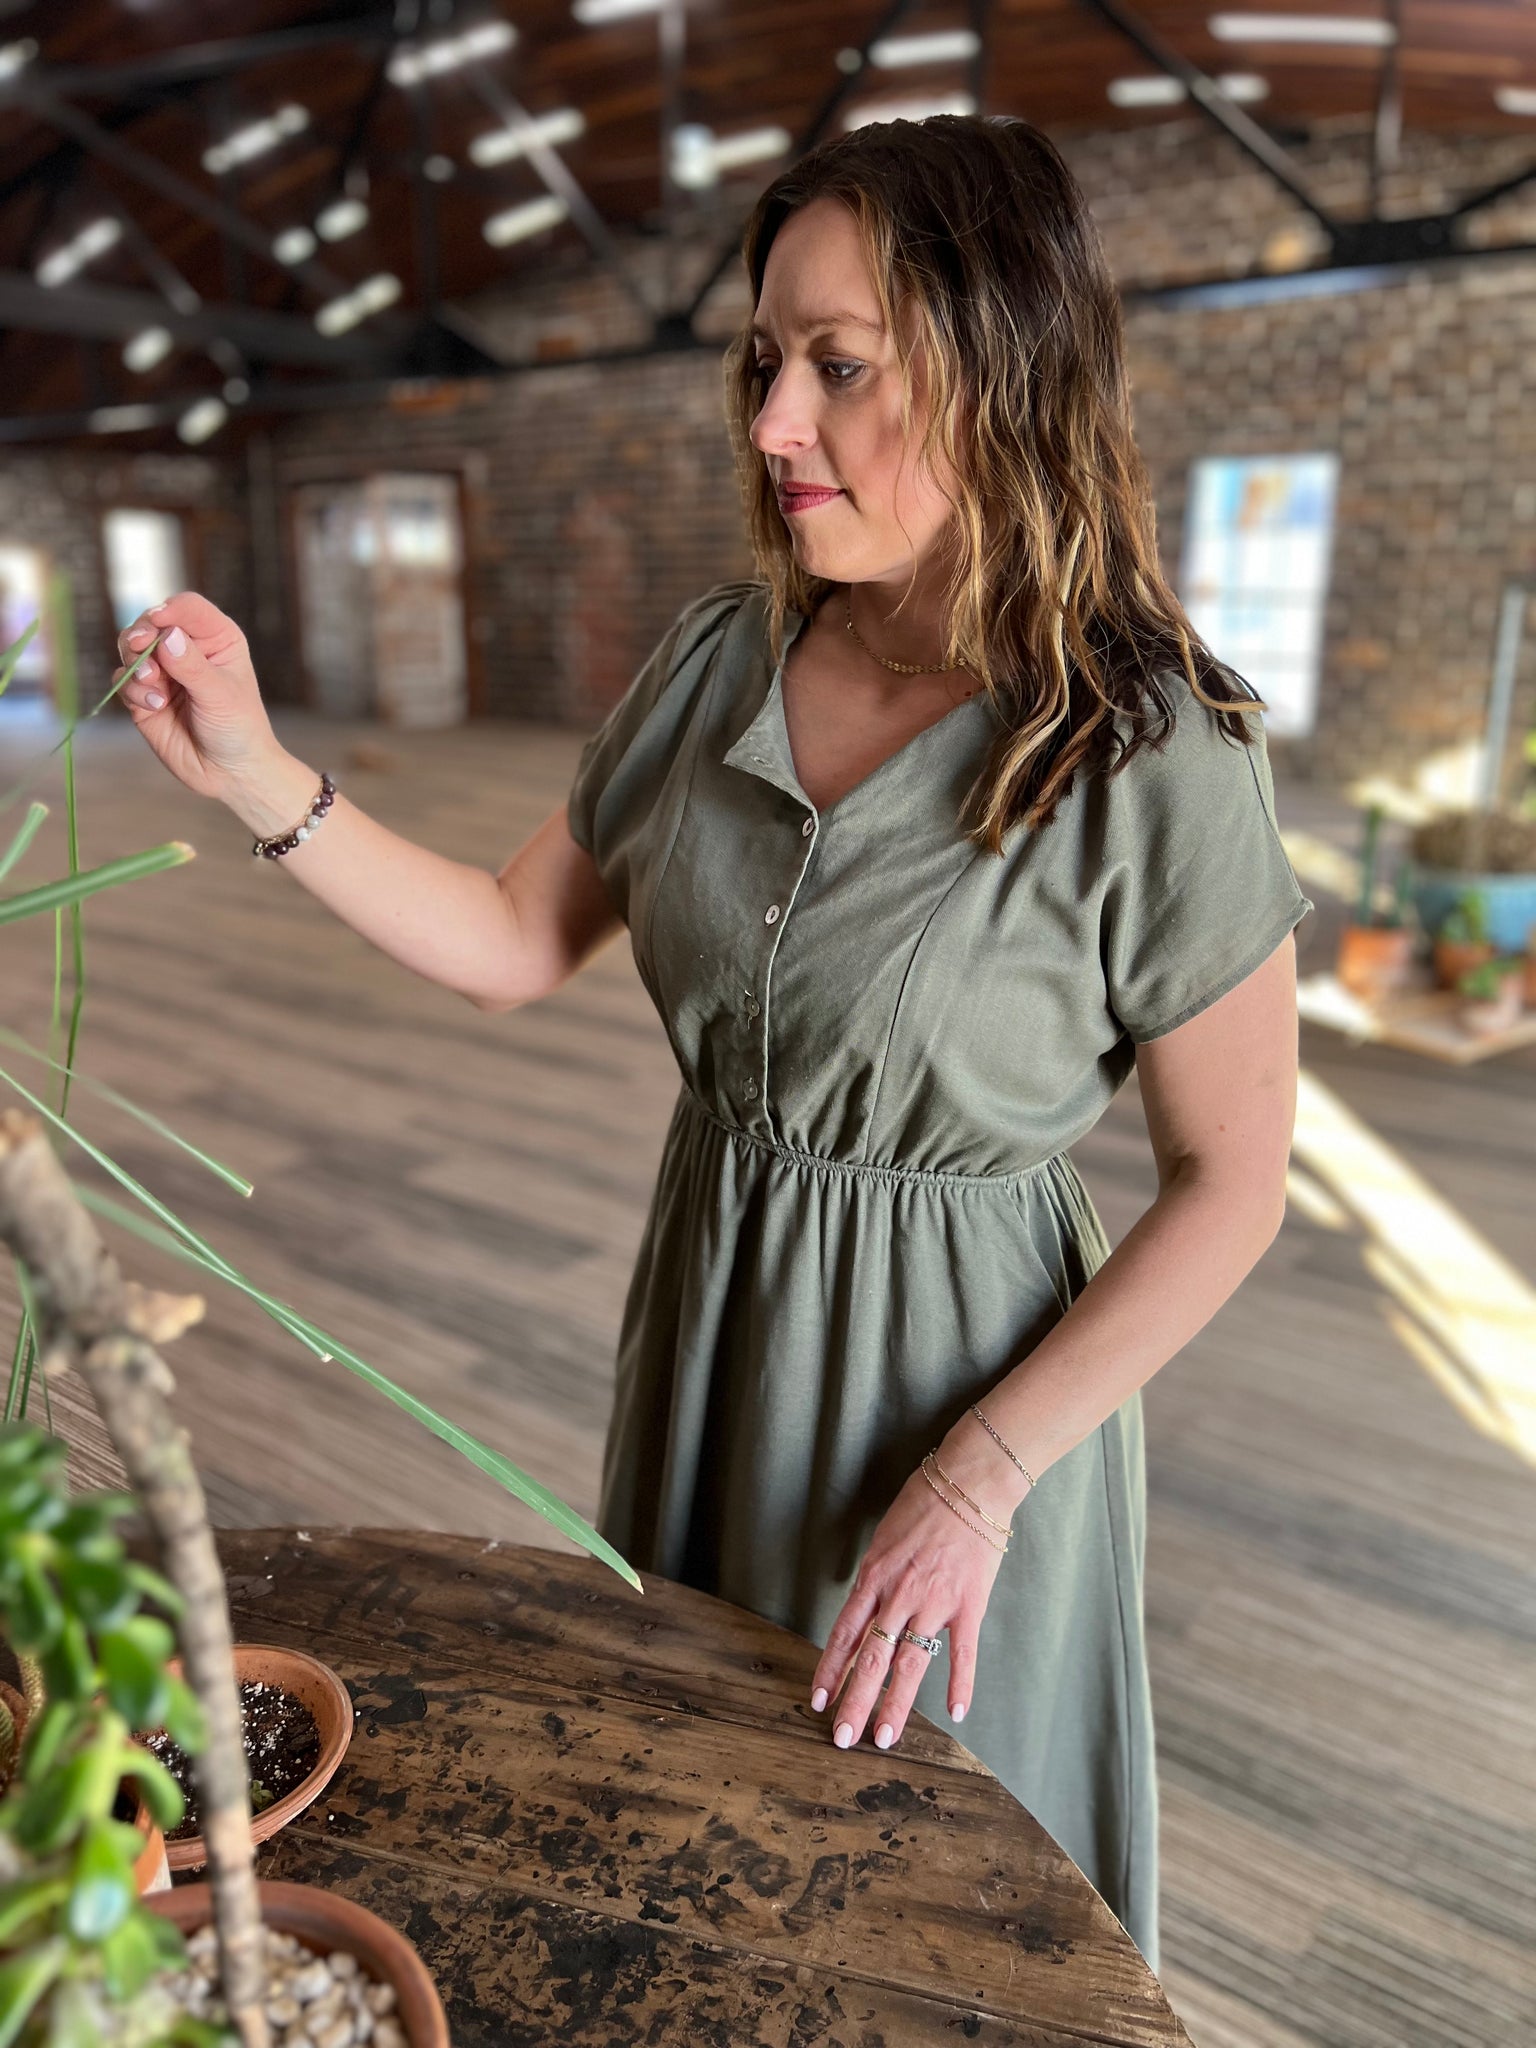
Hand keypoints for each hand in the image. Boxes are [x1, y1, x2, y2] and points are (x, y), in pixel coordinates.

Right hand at [112, 592, 283, 802]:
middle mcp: (186, 649)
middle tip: (141, 648)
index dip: (170, 610)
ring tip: (153, 685)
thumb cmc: (238, 728)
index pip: (187, 608)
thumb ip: (192, 666)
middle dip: (141, 634)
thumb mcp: (221, 694)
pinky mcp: (144, 695)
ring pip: (131, 648)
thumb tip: (167, 635)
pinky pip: (124, 680)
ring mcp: (163, 671)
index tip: (158, 622)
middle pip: (151, 623)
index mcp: (215, 638)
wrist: (229, 772)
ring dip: (136, 663)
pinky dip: (133, 689)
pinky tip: (155, 706)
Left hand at [809, 1432, 1014, 1752]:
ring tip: (885, 1737)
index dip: (830, 1671)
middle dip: (855, 1702)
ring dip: (896, 1705)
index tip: (818, 1701)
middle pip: (872, 1659)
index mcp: (874, 1577)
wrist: (969, 1482)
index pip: (845, 1635)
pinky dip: (961, 1685)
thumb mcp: (884, 1537)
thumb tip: (865, 1613)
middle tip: (842, 1737)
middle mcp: (899, 1595)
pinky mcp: (968, 1605)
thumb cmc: (924, 1502)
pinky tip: (957, 1713)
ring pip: (911, 1665)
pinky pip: (963, 1653)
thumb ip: (874, 1579)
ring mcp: (934, 1603)